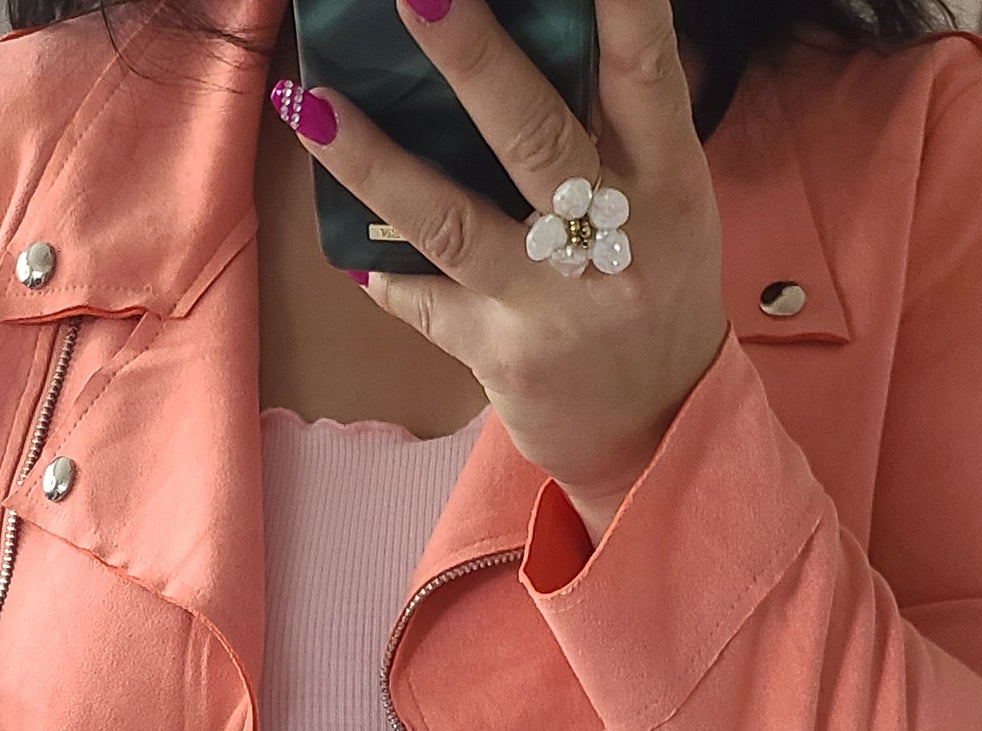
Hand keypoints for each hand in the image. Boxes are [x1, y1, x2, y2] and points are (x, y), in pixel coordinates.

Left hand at [269, 0, 727, 539]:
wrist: (656, 437)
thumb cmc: (655, 293)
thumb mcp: (667, 206)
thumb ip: (616, 131)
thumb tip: (535, 33)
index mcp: (667, 184)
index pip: (646, 74)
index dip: (622, 10)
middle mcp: (614, 242)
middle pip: (534, 135)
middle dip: (472, 58)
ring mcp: (551, 304)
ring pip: (452, 221)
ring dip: (376, 163)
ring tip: (314, 108)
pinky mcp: (502, 357)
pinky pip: (424, 301)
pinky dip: (382, 271)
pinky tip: (342, 244)